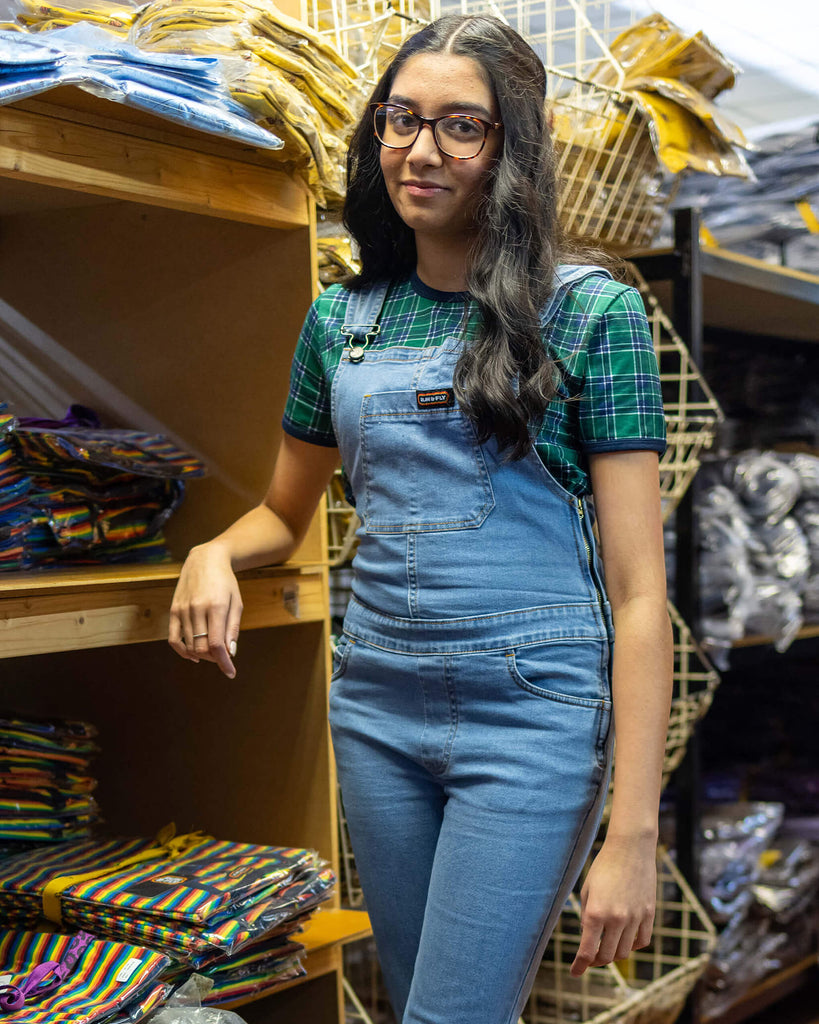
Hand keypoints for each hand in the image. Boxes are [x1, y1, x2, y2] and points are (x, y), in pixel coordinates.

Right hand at [168, 542, 242, 678]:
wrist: (205, 559)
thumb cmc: (226, 582)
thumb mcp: (236, 602)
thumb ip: (233, 628)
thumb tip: (230, 653)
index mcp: (216, 606)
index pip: (217, 644)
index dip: (223, 662)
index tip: (230, 673)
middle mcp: (197, 608)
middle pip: (201, 648)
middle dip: (214, 658)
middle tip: (223, 655)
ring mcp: (182, 609)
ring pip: (189, 645)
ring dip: (202, 655)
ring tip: (212, 650)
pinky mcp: (173, 610)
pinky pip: (173, 638)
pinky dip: (182, 651)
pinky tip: (192, 655)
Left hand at [570, 833, 656, 976]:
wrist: (630, 849)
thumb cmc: (603, 866)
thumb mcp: (587, 890)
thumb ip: (587, 916)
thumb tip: (589, 937)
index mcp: (596, 912)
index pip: (587, 951)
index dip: (580, 965)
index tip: (574, 972)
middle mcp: (616, 919)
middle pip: (607, 956)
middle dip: (596, 961)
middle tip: (590, 958)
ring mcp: (635, 918)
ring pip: (624, 951)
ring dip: (613, 954)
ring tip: (606, 948)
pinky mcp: (649, 914)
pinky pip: (642, 941)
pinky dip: (632, 945)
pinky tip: (625, 939)